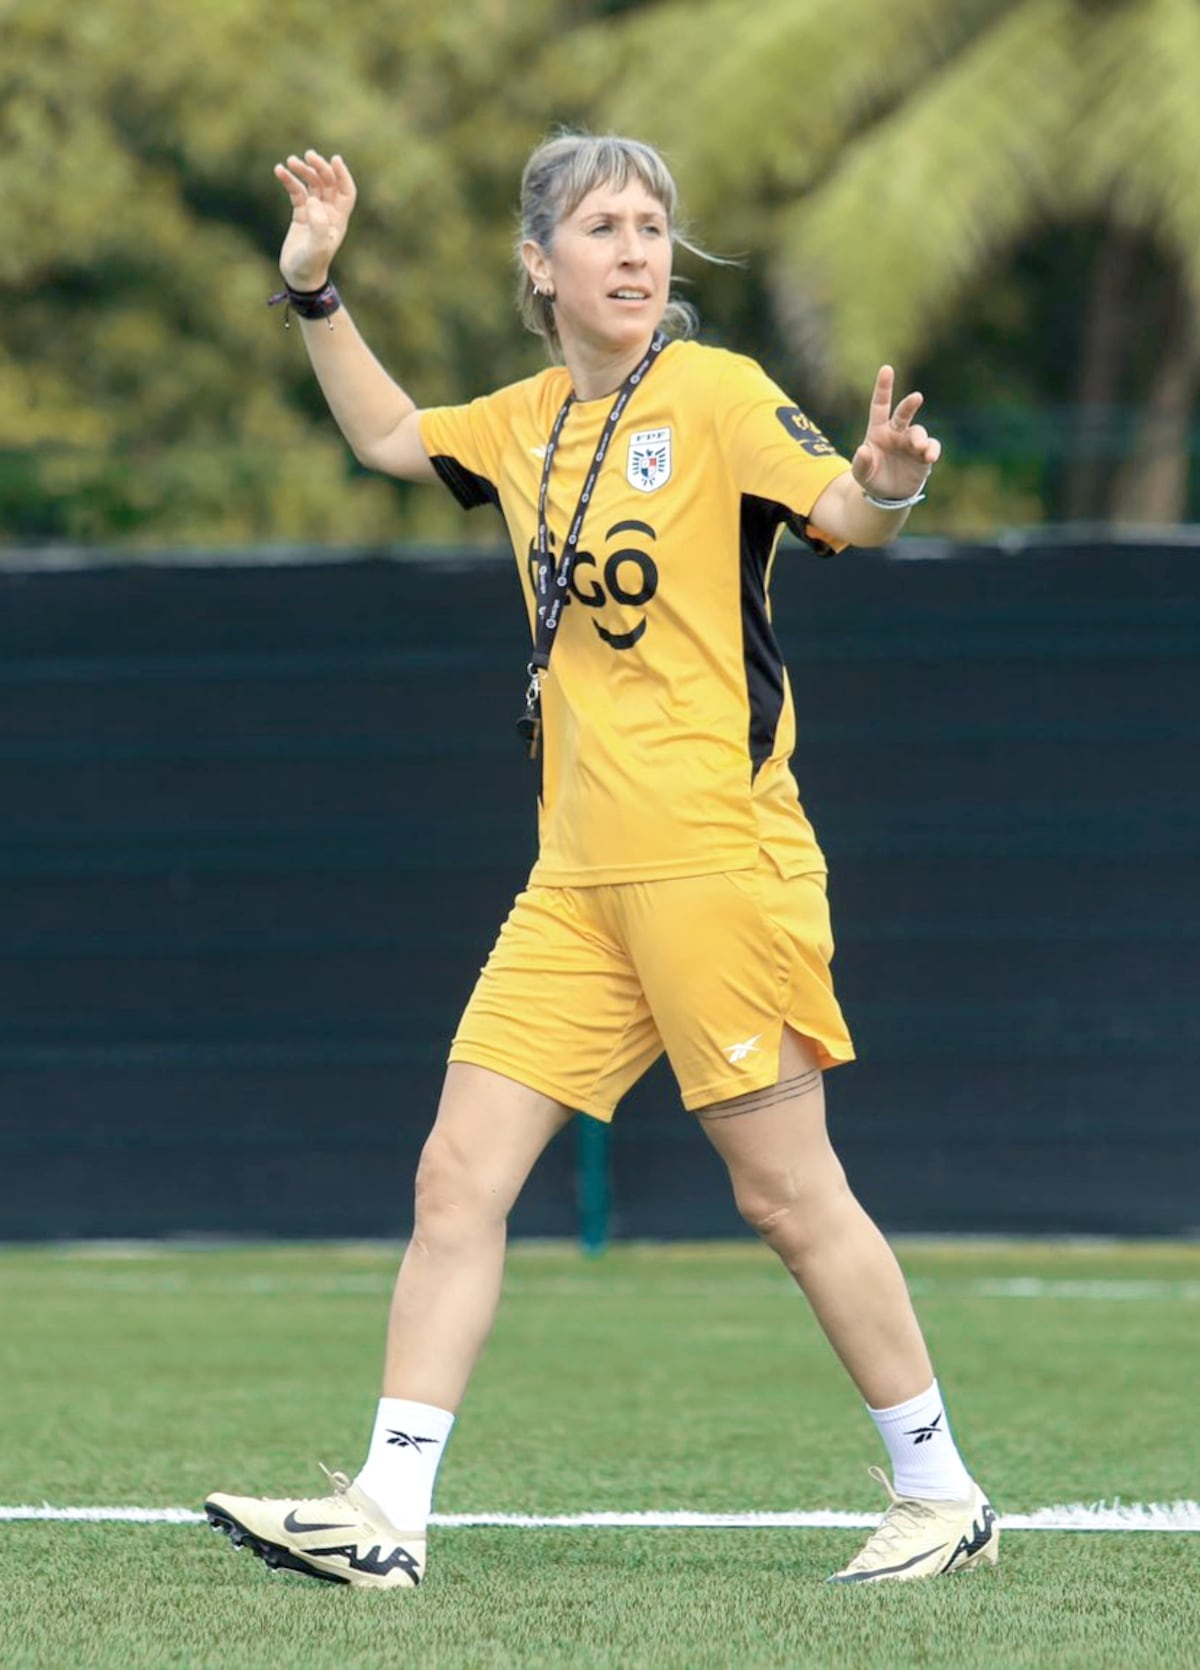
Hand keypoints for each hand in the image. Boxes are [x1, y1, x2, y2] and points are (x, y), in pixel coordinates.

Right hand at [273, 150, 357, 289]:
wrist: (299, 277)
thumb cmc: (311, 265)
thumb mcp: (316, 248)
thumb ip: (318, 225)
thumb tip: (313, 200)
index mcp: (338, 220)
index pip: (346, 192)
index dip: (343, 175)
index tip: (335, 159)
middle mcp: (328, 213)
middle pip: (328, 183)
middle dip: (320, 168)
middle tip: (308, 156)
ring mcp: (314, 213)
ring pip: (312, 185)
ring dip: (303, 171)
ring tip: (290, 161)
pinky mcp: (300, 214)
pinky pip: (296, 192)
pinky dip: (289, 181)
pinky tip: (279, 171)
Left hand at [851, 365, 941, 500]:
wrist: (889, 495)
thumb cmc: (872, 478)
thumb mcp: (861, 474)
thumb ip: (860, 463)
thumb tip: (863, 450)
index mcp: (878, 430)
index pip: (880, 405)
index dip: (883, 387)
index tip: (887, 369)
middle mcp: (896, 432)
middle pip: (904, 413)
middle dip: (910, 404)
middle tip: (917, 398)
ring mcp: (911, 442)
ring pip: (919, 432)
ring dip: (920, 438)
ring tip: (919, 448)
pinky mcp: (924, 455)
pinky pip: (931, 447)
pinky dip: (932, 449)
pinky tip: (929, 456)